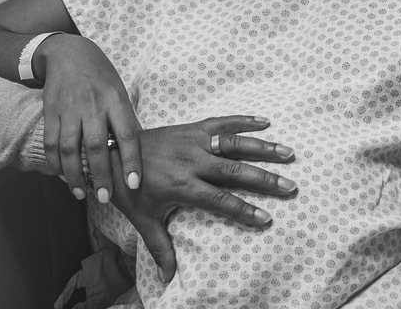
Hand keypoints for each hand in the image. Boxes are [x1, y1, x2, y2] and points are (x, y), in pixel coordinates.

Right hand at [36, 33, 141, 203]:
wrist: (69, 54)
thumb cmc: (102, 78)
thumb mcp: (120, 92)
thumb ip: (124, 121)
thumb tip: (131, 155)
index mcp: (116, 100)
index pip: (127, 134)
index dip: (131, 161)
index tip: (134, 184)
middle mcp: (92, 105)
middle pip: (96, 146)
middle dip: (101, 175)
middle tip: (105, 197)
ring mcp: (69, 109)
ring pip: (70, 149)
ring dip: (75, 175)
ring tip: (83, 193)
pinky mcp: (50, 112)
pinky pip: (51, 143)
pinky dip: (56, 163)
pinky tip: (63, 176)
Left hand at [108, 115, 297, 282]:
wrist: (110, 152)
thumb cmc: (130, 189)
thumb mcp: (144, 220)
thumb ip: (160, 248)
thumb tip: (168, 280)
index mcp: (181, 186)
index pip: (219, 200)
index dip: (243, 210)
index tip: (266, 218)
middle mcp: (191, 162)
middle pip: (234, 170)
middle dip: (264, 179)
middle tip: (289, 186)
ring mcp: (194, 142)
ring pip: (234, 143)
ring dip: (263, 147)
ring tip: (288, 153)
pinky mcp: (193, 128)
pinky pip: (222, 122)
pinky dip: (244, 121)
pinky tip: (266, 122)